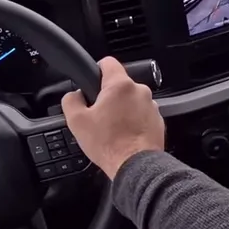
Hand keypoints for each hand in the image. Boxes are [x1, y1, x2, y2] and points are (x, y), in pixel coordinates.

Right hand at [62, 56, 164, 178]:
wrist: (135, 166)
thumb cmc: (110, 144)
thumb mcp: (76, 121)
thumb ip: (71, 100)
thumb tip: (74, 95)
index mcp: (120, 85)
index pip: (108, 62)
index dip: (97, 69)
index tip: (92, 80)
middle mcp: (139, 91)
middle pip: (119, 85)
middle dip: (108, 96)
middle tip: (99, 115)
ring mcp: (151, 105)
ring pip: (131, 100)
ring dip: (122, 109)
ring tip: (113, 128)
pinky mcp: (157, 120)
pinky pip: (142, 114)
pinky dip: (134, 121)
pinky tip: (125, 134)